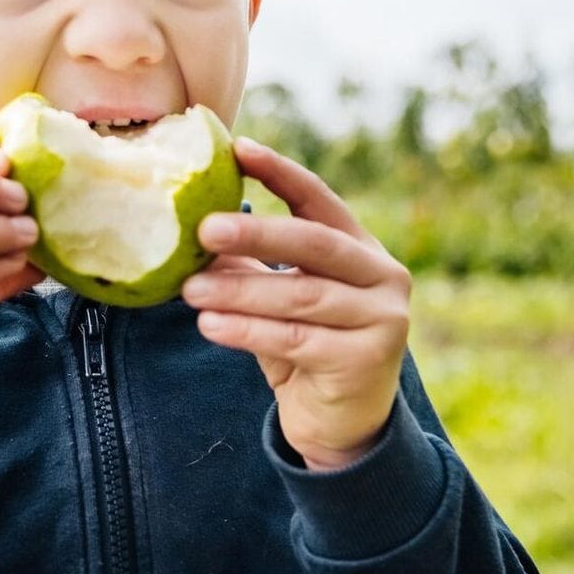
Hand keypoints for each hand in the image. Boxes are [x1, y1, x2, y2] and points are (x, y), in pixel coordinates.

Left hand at [182, 138, 410, 470]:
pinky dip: (248, 331)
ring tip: (190, 289)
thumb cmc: (305, 349)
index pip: (319, 199)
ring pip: (301, 295)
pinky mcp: (367, 360)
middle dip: (256, 233)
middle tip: (203, 229)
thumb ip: (251, 267)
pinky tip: (210, 325)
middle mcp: (382, 276)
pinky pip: (297, 340)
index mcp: (361, 248)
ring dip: (239, 290)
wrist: (341, 425)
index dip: (280, 173)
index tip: (239, 148)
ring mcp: (382, 318)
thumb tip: (191, 233)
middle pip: (314, 242)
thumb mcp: (279, 301)